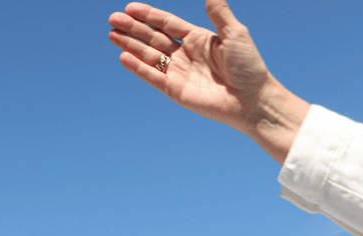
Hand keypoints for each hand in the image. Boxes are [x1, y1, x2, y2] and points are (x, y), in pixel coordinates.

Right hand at [108, 1, 303, 161]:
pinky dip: (138, 67)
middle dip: (133, 28)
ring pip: (148, 55)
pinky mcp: (174, 90)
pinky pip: (152, 76)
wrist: (251, 99)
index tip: (130, 8)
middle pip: (153, 37)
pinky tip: (124, 57)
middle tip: (113, 19)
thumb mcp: (235, 33)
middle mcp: (184, 54)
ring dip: (130, 45)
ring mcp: (178, 72)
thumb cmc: (248, 65)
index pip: (167, 24)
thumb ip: (219, 12)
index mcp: (198, 39)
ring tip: (112, 34)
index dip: (148, 16)